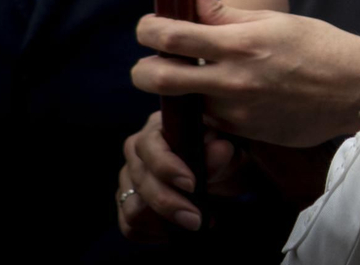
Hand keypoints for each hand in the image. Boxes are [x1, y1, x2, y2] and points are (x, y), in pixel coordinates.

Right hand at [115, 112, 248, 241]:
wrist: (226, 175)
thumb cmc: (226, 156)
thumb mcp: (231, 151)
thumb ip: (221, 152)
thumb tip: (218, 151)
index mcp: (160, 127)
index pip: (149, 145)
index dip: (167, 167)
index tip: (192, 185)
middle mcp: (137, 150)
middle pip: (140, 181)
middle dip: (169, 204)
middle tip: (196, 220)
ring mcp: (129, 177)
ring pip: (132, 208)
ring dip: (163, 223)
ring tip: (193, 223)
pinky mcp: (128, 202)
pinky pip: (129, 226)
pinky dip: (154, 233)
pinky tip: (177, 230)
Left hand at [132, 0, 359, 147]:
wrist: (355, 91)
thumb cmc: (317, 46)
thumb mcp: (271, 19)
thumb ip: (222, 7)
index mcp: (241, 45)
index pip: (171, 37)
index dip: (147, 28)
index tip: (149, 26)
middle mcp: (233, 82)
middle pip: (157, 79)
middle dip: (143, 69)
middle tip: (154, 60)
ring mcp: (236, 113)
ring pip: (180, 105)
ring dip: (179, 91)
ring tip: (198, 77)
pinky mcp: (243, 135)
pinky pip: (206, 122)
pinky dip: (205, 108)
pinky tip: (224, 96)